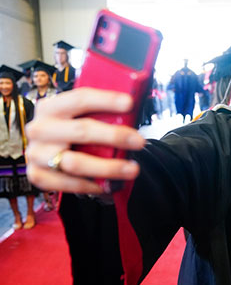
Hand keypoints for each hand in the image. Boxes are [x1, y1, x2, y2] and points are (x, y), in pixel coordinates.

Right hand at [26, 88, 146, 193]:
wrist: (41, 152)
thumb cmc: (68, 131)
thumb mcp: (77, 116)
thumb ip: (98, 114)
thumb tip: (134, 112)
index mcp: (51, 107)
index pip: (80, 99)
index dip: (106, 100)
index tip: (129, 103)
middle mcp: (40, 129)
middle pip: (81, 131)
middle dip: (115, 136)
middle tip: (139, 141)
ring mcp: (36, 154)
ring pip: (75, 162)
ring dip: (108, 167)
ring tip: (132, 169)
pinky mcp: (37, 176)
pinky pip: (67, 184)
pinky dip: (90, 185)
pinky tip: (108, 185)